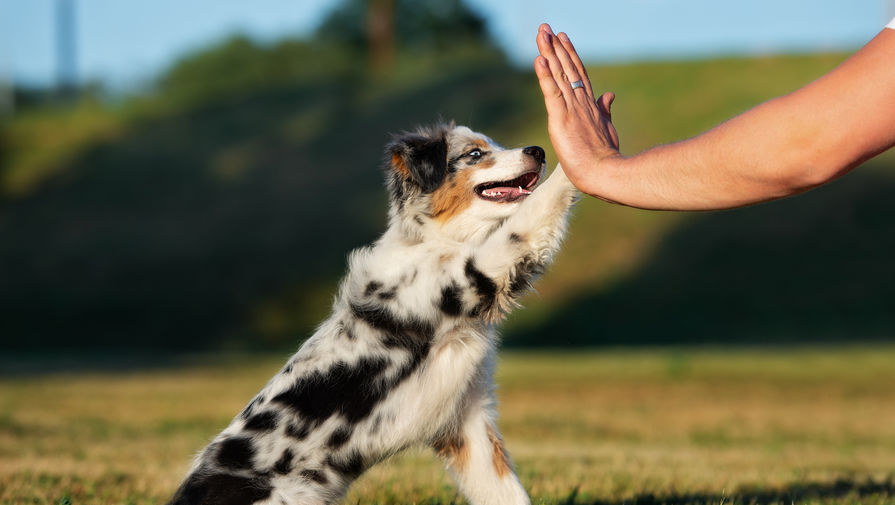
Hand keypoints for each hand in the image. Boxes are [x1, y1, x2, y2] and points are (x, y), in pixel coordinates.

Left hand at [535, 24, 620, 196]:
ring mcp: (572, 109)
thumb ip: (605, 109)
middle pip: (567, 68)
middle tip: (546, 28)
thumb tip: (609, 94)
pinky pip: (551, 92)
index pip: (577, 73)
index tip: (561, 38)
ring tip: (541, 34)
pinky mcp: (562, 118)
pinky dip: (545, 76)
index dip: (569, 55)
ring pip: (558, 75)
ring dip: (549, 53)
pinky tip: (539, 59)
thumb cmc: (606, 156)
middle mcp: (581, 102)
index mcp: (590, 104)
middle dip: (556, 47)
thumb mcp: (606, 128)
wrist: (605, 172)